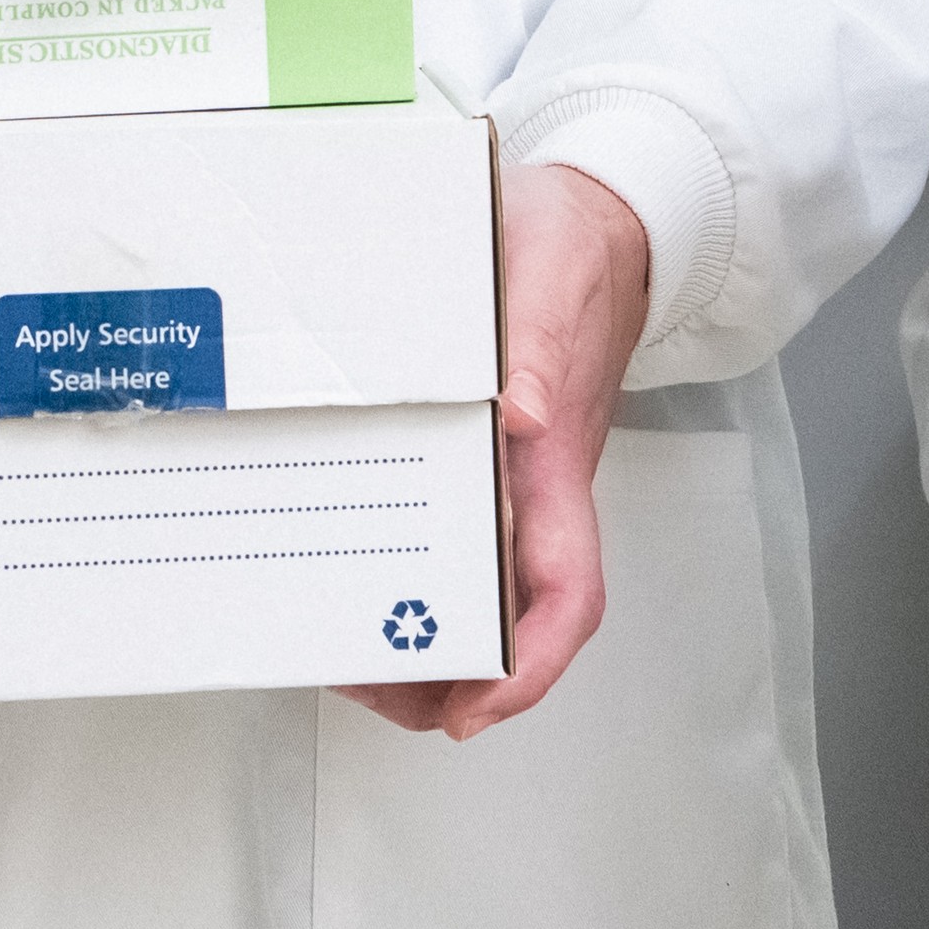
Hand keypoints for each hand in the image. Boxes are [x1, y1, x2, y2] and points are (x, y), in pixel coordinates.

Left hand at [358, 163, 652, 742]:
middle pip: (507, 621)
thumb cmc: (569, 249)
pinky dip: (397, 572)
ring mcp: (506, 483)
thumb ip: (536, 340)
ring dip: (414, 638)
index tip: (474, 707)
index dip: (526, 665)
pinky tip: (345, 569)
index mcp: (555, 466)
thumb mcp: (547, 274)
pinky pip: (441, 537)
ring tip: (335, 649)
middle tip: (359, 683)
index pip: (563, 594)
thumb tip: (522, 416)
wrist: (592, 221)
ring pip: (470, 591)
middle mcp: (533, 492)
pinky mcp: (476, 460)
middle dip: (442, 676)